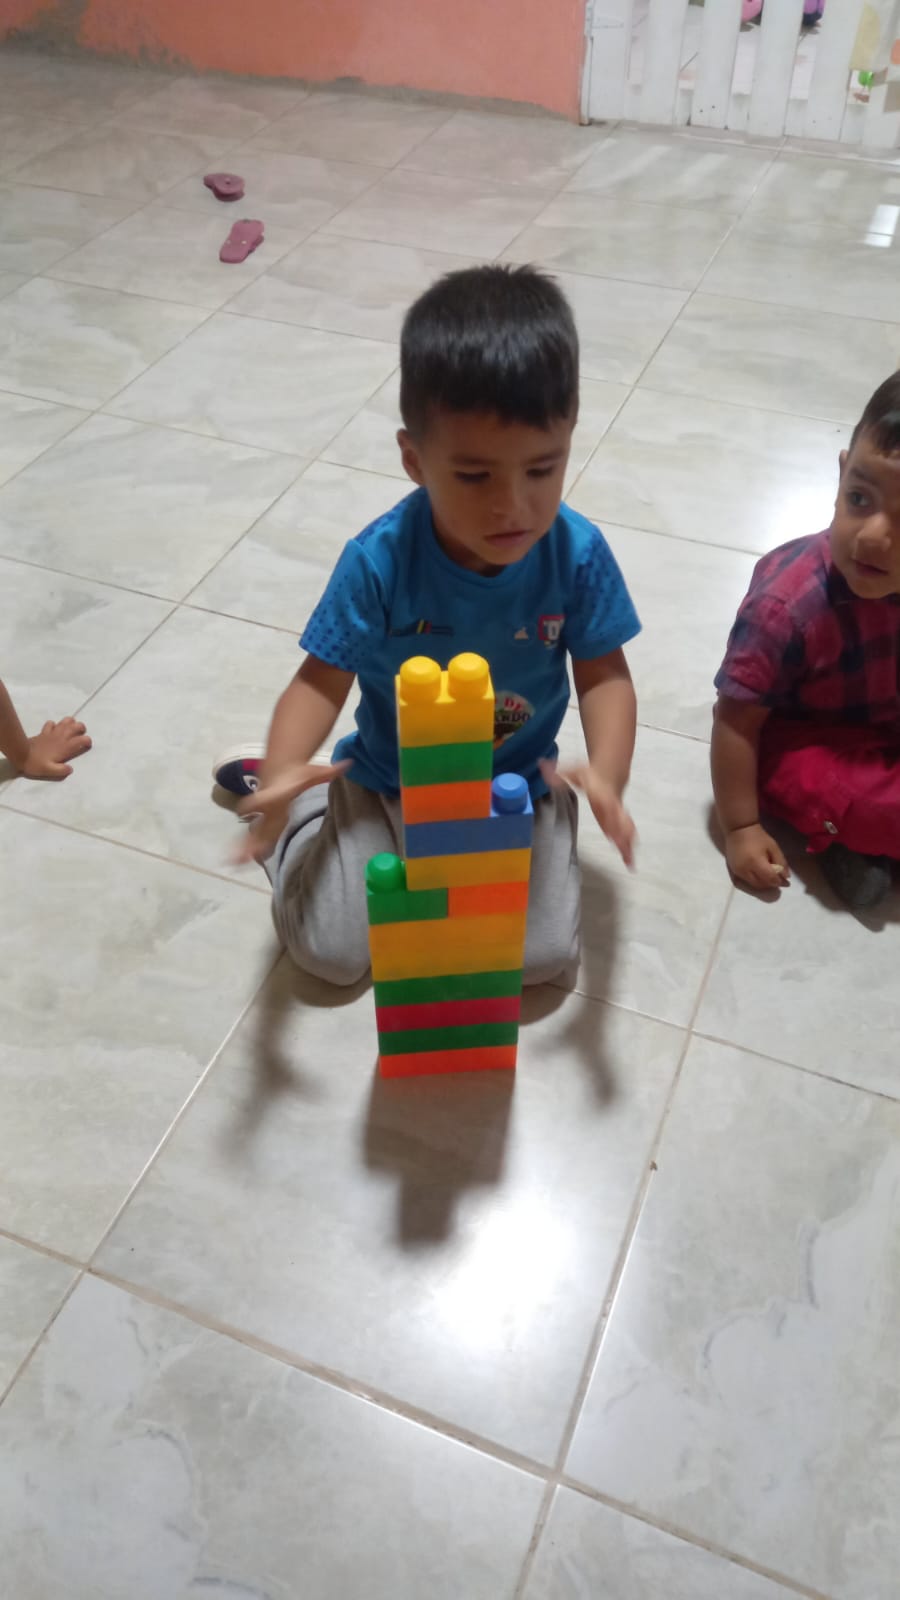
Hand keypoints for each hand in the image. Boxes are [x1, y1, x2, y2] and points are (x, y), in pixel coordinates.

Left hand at [21, 718, 90, 779]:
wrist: (21, 754)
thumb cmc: (36, 764)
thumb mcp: (50, 771)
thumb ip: (62, 770)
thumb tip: (70, 769)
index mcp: (65, 747)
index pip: (82, 739)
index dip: (87, 741)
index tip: (87, 746)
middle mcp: (61, 737)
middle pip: (76, 726)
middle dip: (82, 728)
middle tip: (81, 735)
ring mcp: (53, 732)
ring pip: (65, 721)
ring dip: (70, 723)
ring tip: (70, 729)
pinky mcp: (44, 732)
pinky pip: (51, 723)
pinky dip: (55, 725)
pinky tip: (54, 730)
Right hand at [234, 759, 348, 864]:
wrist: (280, 770)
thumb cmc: (300, 774)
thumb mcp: (315, 772)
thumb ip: (330, 771)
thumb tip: (348, 763)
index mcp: (278, 796)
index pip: (265, 799)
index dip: (257, 803)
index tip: (248, 809)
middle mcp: (270, 810)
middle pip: (259, 825)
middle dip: (252, 838)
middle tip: (242, 853)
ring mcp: (265, 818)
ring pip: (253, 835)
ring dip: (243, 848)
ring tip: (232, 863)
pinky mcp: (264, 824)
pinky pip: (254, 839)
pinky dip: (245, 850)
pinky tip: (236, 864)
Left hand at [541, 758, 635, 867]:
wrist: (608, 775)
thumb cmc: (588, 775)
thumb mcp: (572, 771)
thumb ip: (557, 773)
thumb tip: (540, 765)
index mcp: (601, 795)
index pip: (605, 805)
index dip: (609, 813)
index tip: (609, 827)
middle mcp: (611, 806)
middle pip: (619, 820)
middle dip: (621, 833)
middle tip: (622, 847)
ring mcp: (617, 815)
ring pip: (626, 830)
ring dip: (628, 844)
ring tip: (629, 862)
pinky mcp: (618, 823)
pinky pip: (626, 835)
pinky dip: (629, 848)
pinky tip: (630, 863)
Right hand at [725, 823, 789, 890]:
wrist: (738, 830)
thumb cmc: (758, 837)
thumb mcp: (773, 847)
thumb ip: (781, 862)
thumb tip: (786, 877)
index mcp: (756, 862)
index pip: (770, 878)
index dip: (780, 882)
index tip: (787, 882)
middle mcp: (745, 869)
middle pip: (762, 884)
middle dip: (772, 884)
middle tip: (780, 880)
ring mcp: (738, 871)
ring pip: (754, 885)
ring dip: (764, 884)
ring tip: (771, 878)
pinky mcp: (734, 871)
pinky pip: (747, 881)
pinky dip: (756, 881)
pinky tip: (761, 875)